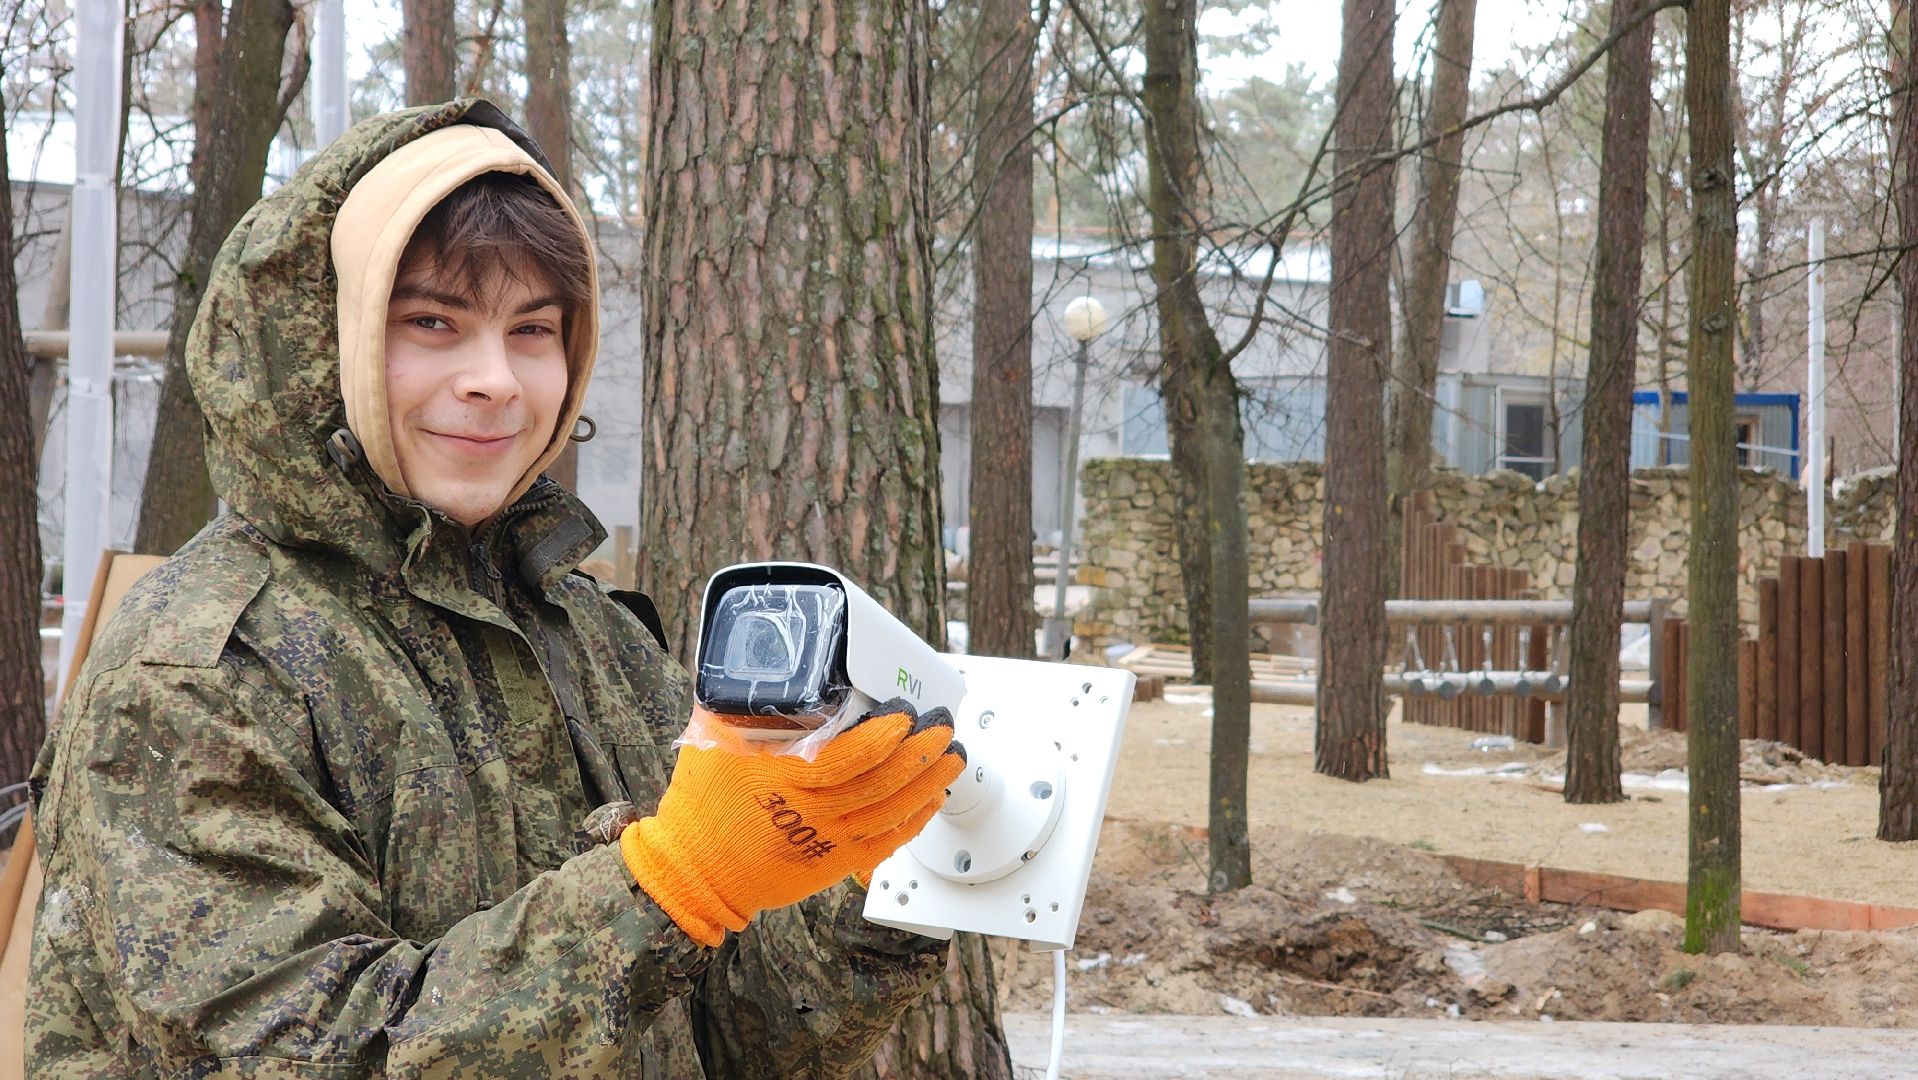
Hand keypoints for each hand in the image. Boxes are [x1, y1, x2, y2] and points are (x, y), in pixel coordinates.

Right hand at [620, 698, 964, 945]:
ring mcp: (826, 842)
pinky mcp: (833, 865)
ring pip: (893, 811)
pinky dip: (915, 818)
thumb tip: (765, 656)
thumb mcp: (711, 740)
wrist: (694, 871)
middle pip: (883, 782)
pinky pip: (888, 842)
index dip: (887, 734)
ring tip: (951, 756)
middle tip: (942, 725)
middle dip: (922, 751)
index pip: (852, 756)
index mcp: (783, 779)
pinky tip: (933, 798)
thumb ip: (741, 699)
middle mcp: (810, 813)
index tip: (906, 712)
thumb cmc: (701, 805)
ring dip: (929, 781)